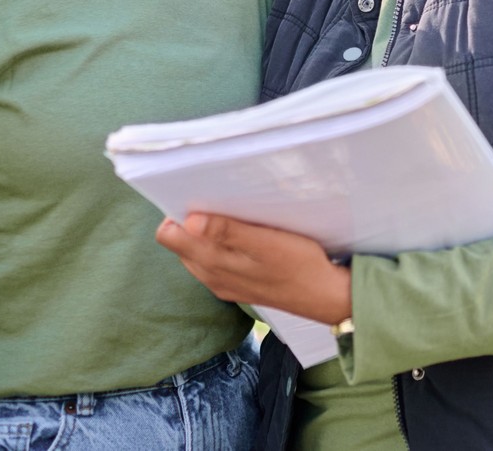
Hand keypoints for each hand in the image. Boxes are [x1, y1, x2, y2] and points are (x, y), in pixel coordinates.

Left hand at [155, 214, 351, 324]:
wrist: (323, 296)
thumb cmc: (299, 264)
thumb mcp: (265, 243)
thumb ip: (226, 232)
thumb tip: (187, 221)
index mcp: (211, 263)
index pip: (169, 235)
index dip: (177, 212)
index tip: (200, 197)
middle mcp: (209, 276)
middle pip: (180, 243)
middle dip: (192, 221)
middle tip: (222, 204)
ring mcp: (221, 284)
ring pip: (196, 253)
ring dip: (207, 234)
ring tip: (236, 219)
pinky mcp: (235, 287)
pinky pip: (213, 262)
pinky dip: (220, 247)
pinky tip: (244, 239)